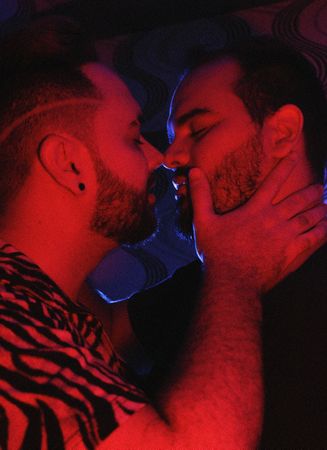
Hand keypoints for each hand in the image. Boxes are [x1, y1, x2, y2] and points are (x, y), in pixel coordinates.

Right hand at [189, 155, 326, 292]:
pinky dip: (322, 232)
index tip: (295, 156)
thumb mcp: (202, 221)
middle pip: (298, 201)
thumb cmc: (216, 252)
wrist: (232, 281)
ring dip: (320, 211)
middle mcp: (274, 219)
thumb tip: (194, 171)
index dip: (285, 167)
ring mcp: (285, 237)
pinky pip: (312, 239)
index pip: (273, 183)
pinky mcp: (291, 253)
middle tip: (321, 187)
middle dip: (311, 193)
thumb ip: (201, 195)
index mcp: (256, 210)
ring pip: (308, 219)